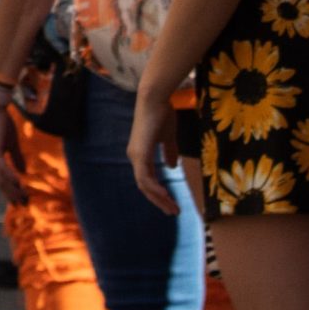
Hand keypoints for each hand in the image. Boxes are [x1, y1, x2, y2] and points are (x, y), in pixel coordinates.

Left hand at [0, 102, 28, 205]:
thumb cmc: (2, 124)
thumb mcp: (12, 143)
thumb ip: (17, 158)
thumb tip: (24, 172)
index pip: (1, 181)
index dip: (10, 192)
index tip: (20, 202)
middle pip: (1, 184)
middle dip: (12, 195)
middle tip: (23, 205)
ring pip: (1, 178)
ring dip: (12, 189)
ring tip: (22, 198)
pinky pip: (2, 167)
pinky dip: (9, 176)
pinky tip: (18, 183)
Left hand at [127, 86, 183, 214]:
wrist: (155, 97)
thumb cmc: (162, 112)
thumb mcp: (168, 136)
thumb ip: (169, 151)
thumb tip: (171, 167)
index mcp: (140, 153)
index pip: (148, 179)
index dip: (159, 192)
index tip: (172, 202)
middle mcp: (135, 157)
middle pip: (145, 186)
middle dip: (160, 201)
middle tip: (173, 212)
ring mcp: (136, 156)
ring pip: (145, 185)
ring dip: (159, 199)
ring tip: (173, 209)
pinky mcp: (140, 154)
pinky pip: (145, 178)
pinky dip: (155, 189)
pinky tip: (166, 196)